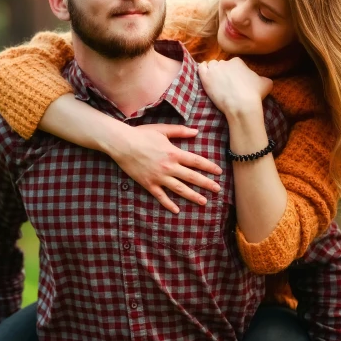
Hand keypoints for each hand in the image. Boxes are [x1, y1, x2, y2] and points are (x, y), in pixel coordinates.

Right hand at [108, 124, 222, 213]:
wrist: (122, 144)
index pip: (196, 161)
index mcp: (174, 153)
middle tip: (217, 190)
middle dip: (206, 184)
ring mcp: (159, 177)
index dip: (209, 167)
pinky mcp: (149, 184)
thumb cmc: (141, 134)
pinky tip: (176, 210)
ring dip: (193, 196)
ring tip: (204, 202)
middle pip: (192, 177)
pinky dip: (169, 204)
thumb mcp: (162, 130)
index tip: (219, 172)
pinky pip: (160, 196)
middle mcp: (169, 167)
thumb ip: (180, 132)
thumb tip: (196, 132)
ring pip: (180, 189)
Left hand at [198, 58, 271, 115]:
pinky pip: (201, 68)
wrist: (242, 105)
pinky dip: (202, 69)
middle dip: (223, 72)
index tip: (234, 80)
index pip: (233, 63)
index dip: (233, 72)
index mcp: (238, 61)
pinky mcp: (205, 78)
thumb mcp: (266, 83)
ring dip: (213, 71)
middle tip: (225, 83)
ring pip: (211, 66)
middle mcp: (225, 62)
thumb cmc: (254, 94)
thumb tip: (263, 79)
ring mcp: (214, 69)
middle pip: (222, 64)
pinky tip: (205, 73)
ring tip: (215, 81)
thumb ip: (262, 78)